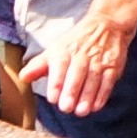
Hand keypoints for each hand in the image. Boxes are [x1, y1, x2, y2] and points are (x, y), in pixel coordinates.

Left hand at [36, 0, 136, 114]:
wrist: (106, 25)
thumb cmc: (75, 44)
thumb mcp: (55, 50)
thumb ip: (39, 66)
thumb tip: (23, 77)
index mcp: (64, 50)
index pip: (60, 65)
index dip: (56, 82)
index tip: (52, 98)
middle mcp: (82, 54)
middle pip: (77, 73)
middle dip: (72, 91)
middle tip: (66, 108)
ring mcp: (99, 60)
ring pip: (94, 78)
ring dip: (87, 96)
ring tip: (81, 112)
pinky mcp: (113, 66)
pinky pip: (108, 80)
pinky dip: (103, 94)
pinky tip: (96, 107)